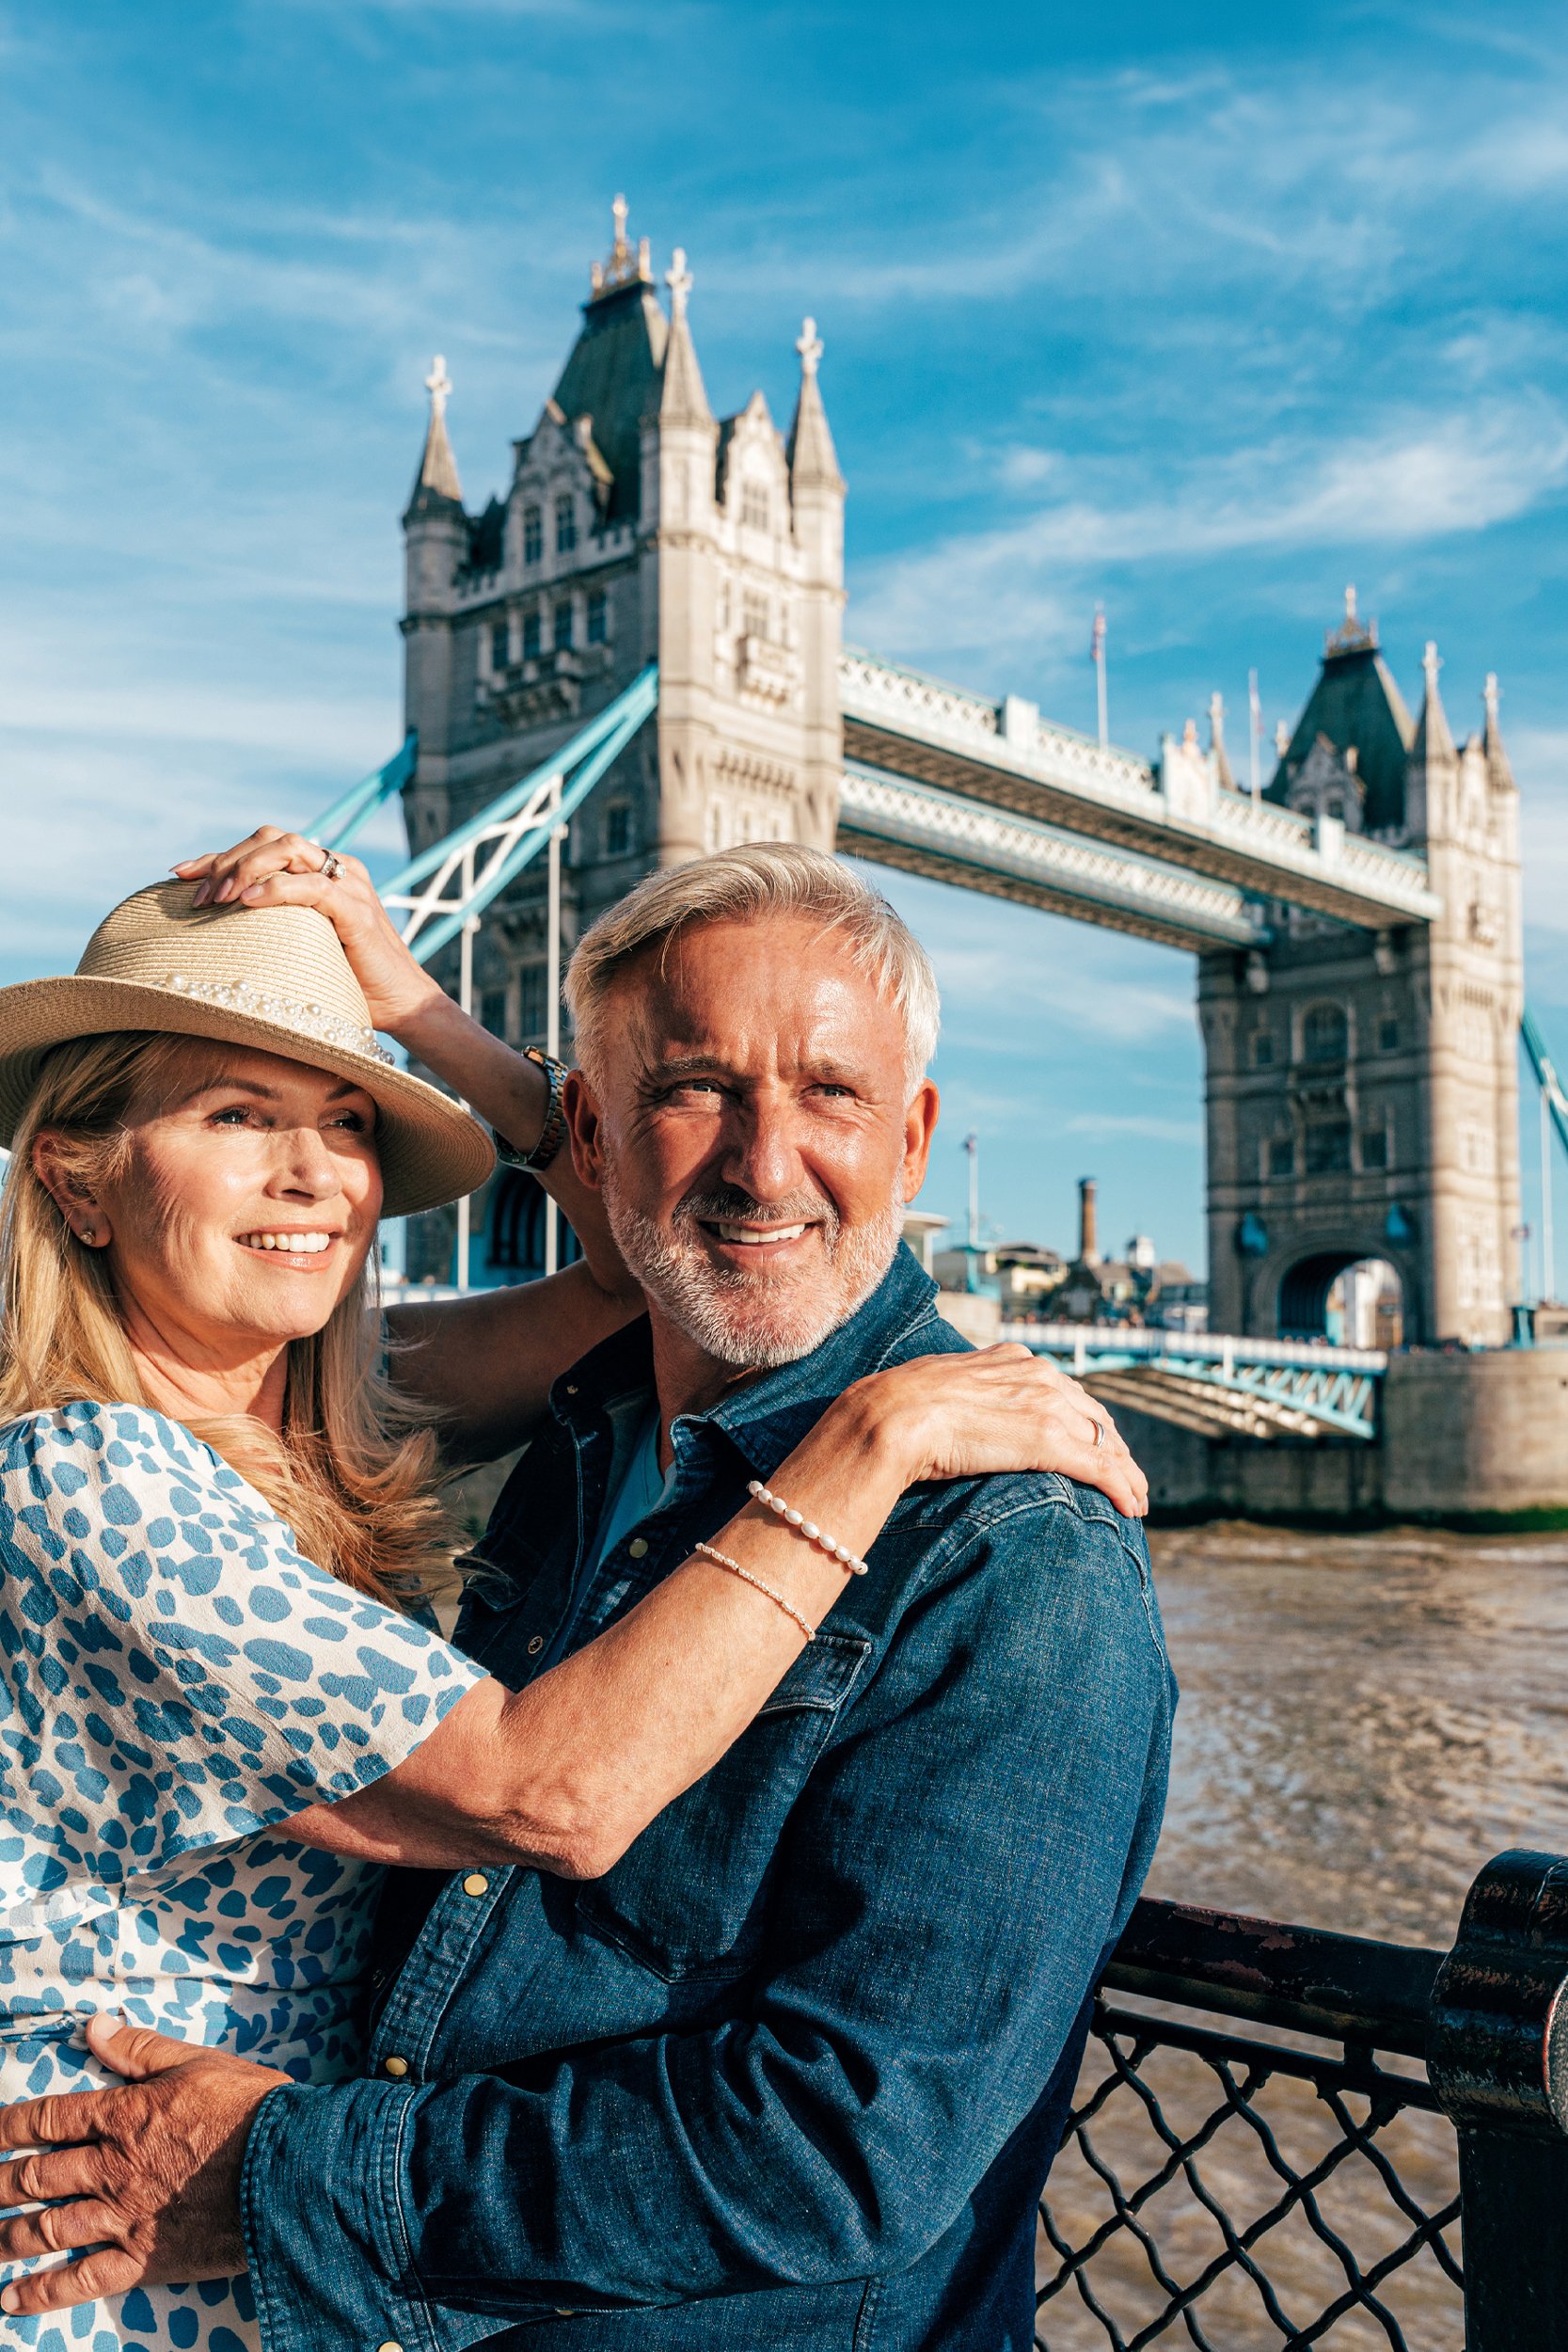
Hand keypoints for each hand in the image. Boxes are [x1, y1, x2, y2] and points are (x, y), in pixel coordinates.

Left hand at [0, 2015, 286, 2316]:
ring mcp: (125, 2217)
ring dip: (7, 2236)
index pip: (49, 2118)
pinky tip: (12, 2300)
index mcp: (124, 2116)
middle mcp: (113, 2169)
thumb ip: (140, 2049)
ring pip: (48, 2229)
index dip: (9, 2125)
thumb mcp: (198, 2062)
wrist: (292, 2168)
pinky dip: (44, 2294)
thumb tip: (94, 2026)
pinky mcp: (145, 2258)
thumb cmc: (252, 2109)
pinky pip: (83, 2282)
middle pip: (36, 2177)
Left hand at [173, 827, 442, 1035]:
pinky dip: (276, 889)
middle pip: (271, 839)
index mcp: (323, 871)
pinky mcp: (357, 910)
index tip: (178, 875)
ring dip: (245, 868)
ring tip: (217, 898)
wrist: (402, 1007)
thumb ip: (272, 926)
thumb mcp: (299, 945)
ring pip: (289, 849)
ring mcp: (350, 885)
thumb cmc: (348, 983)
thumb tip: (213, 930)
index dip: (218, 856)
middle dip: (226, 861)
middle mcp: (337, 868)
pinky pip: (311, 887)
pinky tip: (247, 901)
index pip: (263, 846)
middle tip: (196, 897)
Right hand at [848, 1344, 1146, 1516]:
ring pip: (1106, 1443)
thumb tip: (957, 1417)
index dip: (1087, 1422)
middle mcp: (1039, 1375)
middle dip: (1115, 1448)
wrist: (894, 1415)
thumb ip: (965, 1397)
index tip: (1097, 1445)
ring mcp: (1048, 1405)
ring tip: (1136, 1500)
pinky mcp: (1051, 1440)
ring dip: (1127, 1474)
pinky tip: (1131, 1508)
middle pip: (1095, 1416)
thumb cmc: (900, 1408)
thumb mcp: (940, 1389)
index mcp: (1013, 1360)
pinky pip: (1101, 1467)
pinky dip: (1122, 1488)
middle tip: (1128, 1477)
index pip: (1066, 1392)